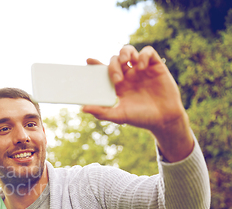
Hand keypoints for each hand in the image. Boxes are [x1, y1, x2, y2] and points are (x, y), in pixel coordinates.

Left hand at [83, 45, 193, 161]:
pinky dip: (143, 55)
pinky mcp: (156, 66)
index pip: (104, 70)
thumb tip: (83, 108)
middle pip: (115, 59)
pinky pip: (148, 52)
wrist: (163, 119)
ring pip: (129, 51)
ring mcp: (141, 69)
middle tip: (117, 79)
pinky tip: (142, 66)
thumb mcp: (119, 116)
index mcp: (117, 84)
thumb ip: (101, 112)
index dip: (96, 64)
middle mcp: (128, 74)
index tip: (88, 60)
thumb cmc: (140, 118)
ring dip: (125, 53)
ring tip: (125, 62)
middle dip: (113, 65)